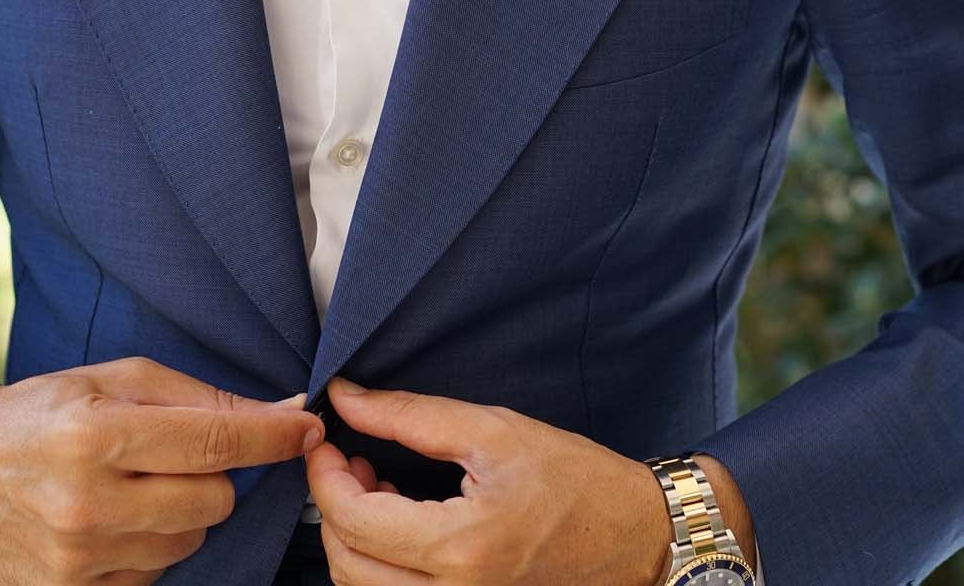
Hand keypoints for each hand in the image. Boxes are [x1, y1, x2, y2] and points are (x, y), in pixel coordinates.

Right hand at [0, 357, 323, 585]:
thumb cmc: (47, 411)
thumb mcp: (117, 379)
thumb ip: (201, 399)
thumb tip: (284, 414)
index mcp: (96, 436)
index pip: (216, 441)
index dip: (273, 436)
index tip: (307, 428)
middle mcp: (85, 503)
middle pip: (214, 500)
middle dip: (214, 474)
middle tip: (175, 454)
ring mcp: (76, 558)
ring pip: (191, 539)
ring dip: (182, 511)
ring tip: (136, 485)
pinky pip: (155, 572)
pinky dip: (150, 544)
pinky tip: (116, 519)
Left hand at [306, 376, 750, 585]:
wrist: (639, 536)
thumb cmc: (577, 480)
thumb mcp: (495, 430)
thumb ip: (411, 415)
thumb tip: (346, 397)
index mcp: (461, 547)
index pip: (352, 518)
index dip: (324, 473)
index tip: (326, 439)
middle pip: (346, 564)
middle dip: (333, 505)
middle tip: (350, 459)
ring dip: (352, 538)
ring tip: (378, 489)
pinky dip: (379, 565)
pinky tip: (401, 524)